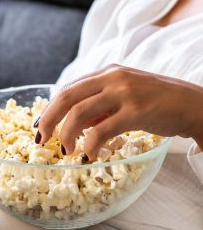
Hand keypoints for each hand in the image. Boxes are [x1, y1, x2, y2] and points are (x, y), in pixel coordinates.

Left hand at [36, 64, 202, 159]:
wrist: (191, 103)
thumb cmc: (154, 101)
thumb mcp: (121, 96)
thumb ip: (98, 106)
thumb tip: (74, 123)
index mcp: (106, 73)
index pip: (68, 89)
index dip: (50, 108)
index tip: (41, 125)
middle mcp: (112, 78)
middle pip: (67, 97)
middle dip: (49, 119)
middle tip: (41, 139)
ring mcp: (124, 92)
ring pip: (80, 112)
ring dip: (66, 134)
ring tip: (66, 151)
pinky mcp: (136, 110)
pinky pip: (103, 129)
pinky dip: (90, 145)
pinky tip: (89, 156)